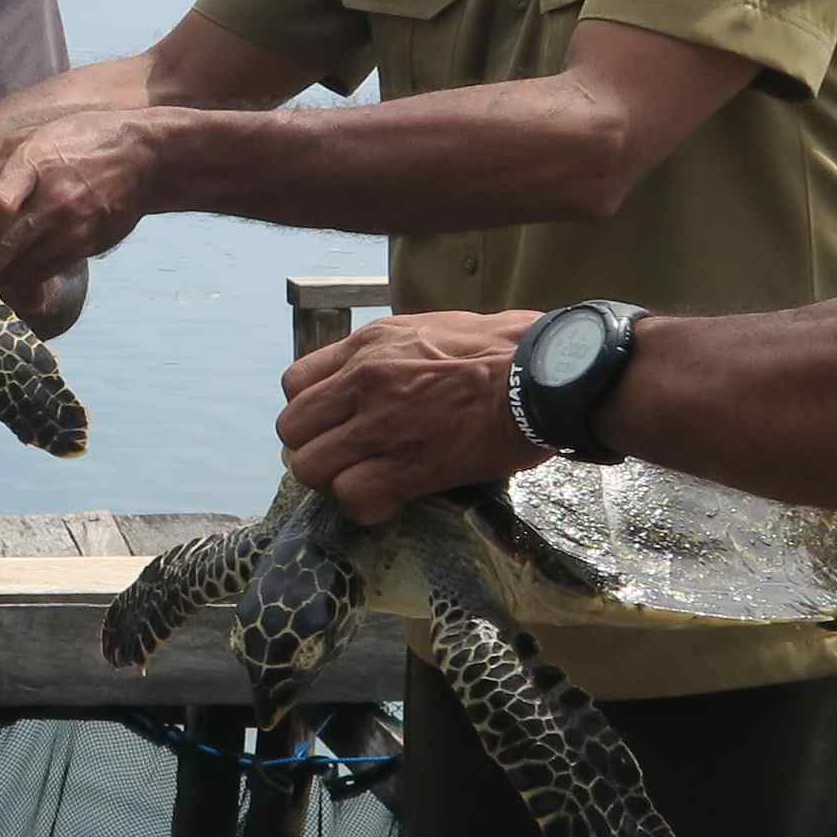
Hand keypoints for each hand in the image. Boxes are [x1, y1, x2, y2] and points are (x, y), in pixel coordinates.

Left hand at [0, 112, 157, 300]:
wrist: (146, 159)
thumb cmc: (83, 140)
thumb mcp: (35, 137)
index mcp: (35, 167)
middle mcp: (52, 204)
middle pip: (0, 249)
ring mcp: (69, 231)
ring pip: (17, 271)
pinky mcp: (82, 250)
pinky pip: (39, 276)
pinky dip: (14, 281)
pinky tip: (0, 277)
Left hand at [279, 309, 546, 521]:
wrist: (543, 374)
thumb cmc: (502, 349)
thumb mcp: (428, 330)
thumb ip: (387, 354)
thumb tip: (374, 377)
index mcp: (368, 346)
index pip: (294, 383)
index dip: (312, 411)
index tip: (336, 422)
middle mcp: (362, 382)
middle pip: (292, 430)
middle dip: (316, 448)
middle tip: (349, 457)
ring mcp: (381, 425)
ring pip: (311, 468)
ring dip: (335, 480)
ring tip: (368, 479)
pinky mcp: (408, 467)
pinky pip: (351, 497)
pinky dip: (363, 506)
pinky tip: (387, 500)